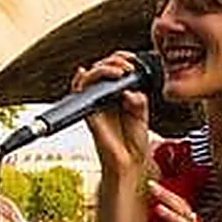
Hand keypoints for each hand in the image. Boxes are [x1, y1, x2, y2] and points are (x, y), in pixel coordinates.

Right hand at [72, 53, 151, 173]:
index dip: (121, 59)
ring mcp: (95, 105)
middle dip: (114, 61)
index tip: (133, 59)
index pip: (114, 67)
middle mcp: (105, 98)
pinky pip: (79, 92)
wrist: (129, 163)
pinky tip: (93, 75)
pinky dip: (84, 80)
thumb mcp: (143, 114)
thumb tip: (127, 90)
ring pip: (89, 75)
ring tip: (120, 72)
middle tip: (128, 68)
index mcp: (118, 95)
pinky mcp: (88, 113)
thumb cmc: (135, 142)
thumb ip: (137, 98)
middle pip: (100, 67)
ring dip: (103, 68)